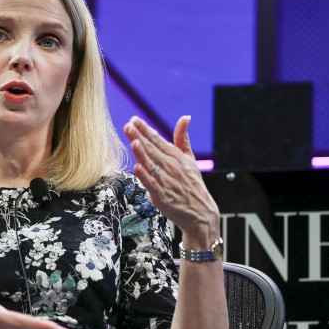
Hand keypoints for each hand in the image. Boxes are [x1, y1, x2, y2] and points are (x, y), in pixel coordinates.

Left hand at [123, 116, 219, 245]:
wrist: (200, 212)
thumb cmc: (192, 184)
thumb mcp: (190, 159)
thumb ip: (183, 139)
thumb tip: (185, 117)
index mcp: (176, 156)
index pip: (158, 140)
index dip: (146, 130)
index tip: (134, 119)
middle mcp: (171, 167)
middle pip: (152, 150)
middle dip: (140, 137)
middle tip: (128, 125)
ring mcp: (167, 182)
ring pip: (151, 165)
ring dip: (142, 153)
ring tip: (133, 141)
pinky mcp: (163, 196)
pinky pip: (152, 184)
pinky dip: (145, 176)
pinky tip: (137, 167)